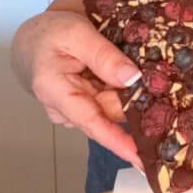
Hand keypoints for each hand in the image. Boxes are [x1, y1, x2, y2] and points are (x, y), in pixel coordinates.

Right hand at [11, 10, 142, 167]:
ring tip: (147, 75)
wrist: (35, 37)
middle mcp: (66, 109)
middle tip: (157, 79)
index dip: (118, 141)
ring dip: (133, 94)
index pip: (92, 122)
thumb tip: (132, 78)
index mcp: (56, 91)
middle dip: (135, 99)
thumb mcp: (77, 33)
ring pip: (115, 108)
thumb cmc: (50, 33)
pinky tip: (137, 80)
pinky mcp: (87, 106)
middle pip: (111, 113)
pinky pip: (114, 103)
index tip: (141, 159)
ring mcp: (77, 110)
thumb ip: (103, 56)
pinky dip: (127, 92)